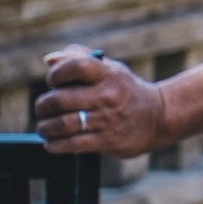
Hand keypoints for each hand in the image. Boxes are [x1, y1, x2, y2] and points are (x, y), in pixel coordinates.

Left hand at [34, 46, 167, 158]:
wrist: (158, 116)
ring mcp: (108, 119)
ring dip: (46, 127)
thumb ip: (80, 59)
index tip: (53, 81)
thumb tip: (49, 59)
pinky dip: (55, 144)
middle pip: (61, 99)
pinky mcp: (107, 140)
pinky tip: (52, 142)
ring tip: (44, 127)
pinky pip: (72, 144)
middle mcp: (108, 95)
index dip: (57, 73)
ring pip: (63, 124)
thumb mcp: (110, 70)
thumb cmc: (125, 90)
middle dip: (43, 105)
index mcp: (108, 74)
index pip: (77, 65)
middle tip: (42, 109)